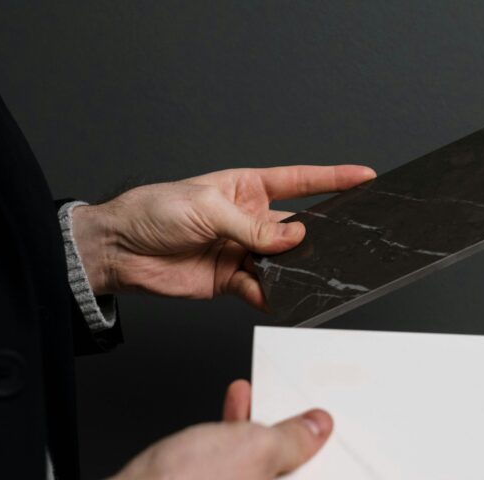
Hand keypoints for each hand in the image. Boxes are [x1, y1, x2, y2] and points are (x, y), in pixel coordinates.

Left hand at [71, 165, 376, 309]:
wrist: (119, 249)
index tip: (364, 178)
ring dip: (294, 270)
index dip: (332, 179)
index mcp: (245, 188)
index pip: (299, 181)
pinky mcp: (230, 280)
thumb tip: (294, 237)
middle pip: (295, 228)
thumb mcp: (206, 208)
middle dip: (319, 235)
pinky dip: (271, 294)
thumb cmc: (154, 211)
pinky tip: (276, 296)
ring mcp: (241, 250)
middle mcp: (248, 219)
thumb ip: (251, 227)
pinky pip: (261, 288)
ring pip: (282, 262)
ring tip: (309, 274)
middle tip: (344, 242)